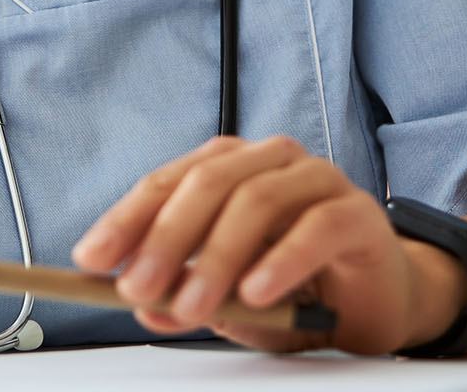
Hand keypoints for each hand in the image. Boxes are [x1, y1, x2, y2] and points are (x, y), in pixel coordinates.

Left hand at [70, 135, 466, 354]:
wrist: (375, 301)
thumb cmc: (295, 289)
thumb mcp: (227, 301)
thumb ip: (186, 297)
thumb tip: (143, 306)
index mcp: (228, 168)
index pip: (167, 183)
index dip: (126, 219)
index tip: (91, 258)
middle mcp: (269, 162)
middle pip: (207, 183)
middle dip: (164, 238)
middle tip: (137, 287)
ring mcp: (316, 180)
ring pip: (256, 200)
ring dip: (217, 257)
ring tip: (193, 305)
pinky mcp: (357, 213)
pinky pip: (316, 227)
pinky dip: (281, 260)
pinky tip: (256, 292)